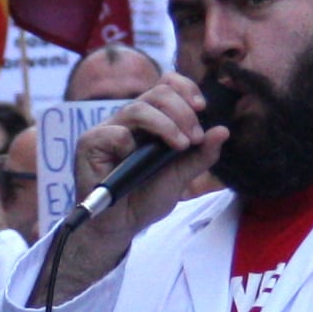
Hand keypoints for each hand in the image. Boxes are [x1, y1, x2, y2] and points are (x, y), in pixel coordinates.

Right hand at [49, 73, 225, 296]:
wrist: (121, 226)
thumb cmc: (145, 198)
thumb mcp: (180, 177)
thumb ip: (200, 156)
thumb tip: (223, 131)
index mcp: (150, 120)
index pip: (166, 85)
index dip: (186, 88)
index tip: (202, 107)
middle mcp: (129, 119)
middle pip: (156, 93)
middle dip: (182, 112)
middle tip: (194, 138)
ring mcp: (108, 129)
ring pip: (137, 108)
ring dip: (165, 125)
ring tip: (180, 145)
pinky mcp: (90, 144)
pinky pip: (114, 133)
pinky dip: (129, 144)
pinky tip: (133, 161)